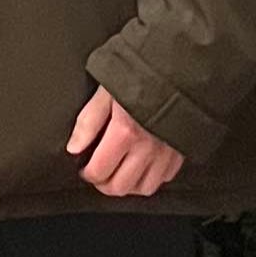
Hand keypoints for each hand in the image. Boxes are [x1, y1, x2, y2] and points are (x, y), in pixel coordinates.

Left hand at [67, 86, 186, 198]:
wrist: (181, 68)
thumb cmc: (142, 75)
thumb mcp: (106, 92)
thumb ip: (88, 122)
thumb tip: (73, 148)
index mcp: (124, 133)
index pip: (99, 172)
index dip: (86, 174)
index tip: (84, 168)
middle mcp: (147, 148)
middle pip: (120, 187)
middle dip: (104, 184)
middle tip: (98, 173)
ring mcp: (167, 152)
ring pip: (145, 188)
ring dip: (128, 185)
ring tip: (119, 172)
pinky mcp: (181, 151)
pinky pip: (166, 177)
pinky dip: (152, 177)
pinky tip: (143, 165)